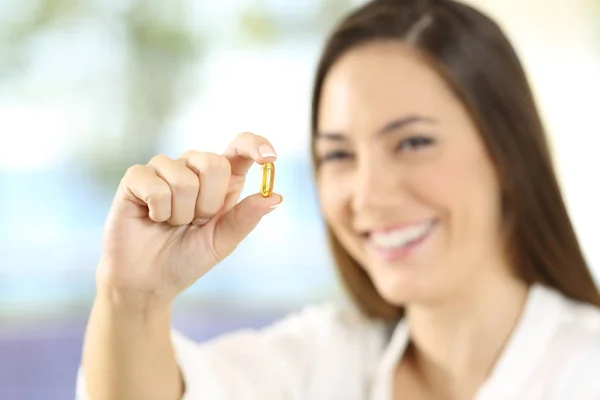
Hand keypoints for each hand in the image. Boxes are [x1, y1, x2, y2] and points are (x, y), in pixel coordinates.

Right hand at [96, 132, 281, 310]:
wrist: (148, 281)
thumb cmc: (187, 259)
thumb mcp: (222, 242)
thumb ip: (245, 218)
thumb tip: (276, 197)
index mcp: (222, 180)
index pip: (241, 147)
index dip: (255, 145)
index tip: (270, 158)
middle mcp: (194, 167)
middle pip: (214, 163)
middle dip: (208, 204)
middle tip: (196, 223)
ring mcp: (165, 169)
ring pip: (184, 179)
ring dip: (181, 213)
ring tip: (171, 224)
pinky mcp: (137, 177)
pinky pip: (156, 186)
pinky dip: (158, 211)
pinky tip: (152, 218)